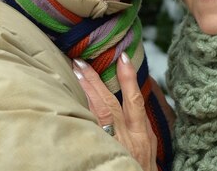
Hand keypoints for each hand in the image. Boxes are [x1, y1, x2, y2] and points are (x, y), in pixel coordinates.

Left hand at [73, 54, 157, 170]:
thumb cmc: (143, 168)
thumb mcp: (148, 144)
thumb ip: (139, 123)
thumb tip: (134, 101)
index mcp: (141, 132)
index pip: (135, 99)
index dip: (129, 77)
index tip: (122, 57)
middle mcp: (128, 136)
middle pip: (109, 103)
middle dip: (95, 80)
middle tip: (81, 61)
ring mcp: (112, 144)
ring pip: (97, 113)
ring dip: (85, 91)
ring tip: (74, 72)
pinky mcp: (100, 152)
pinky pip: (87, 130)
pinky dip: (79, 114)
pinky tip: (68, 102)